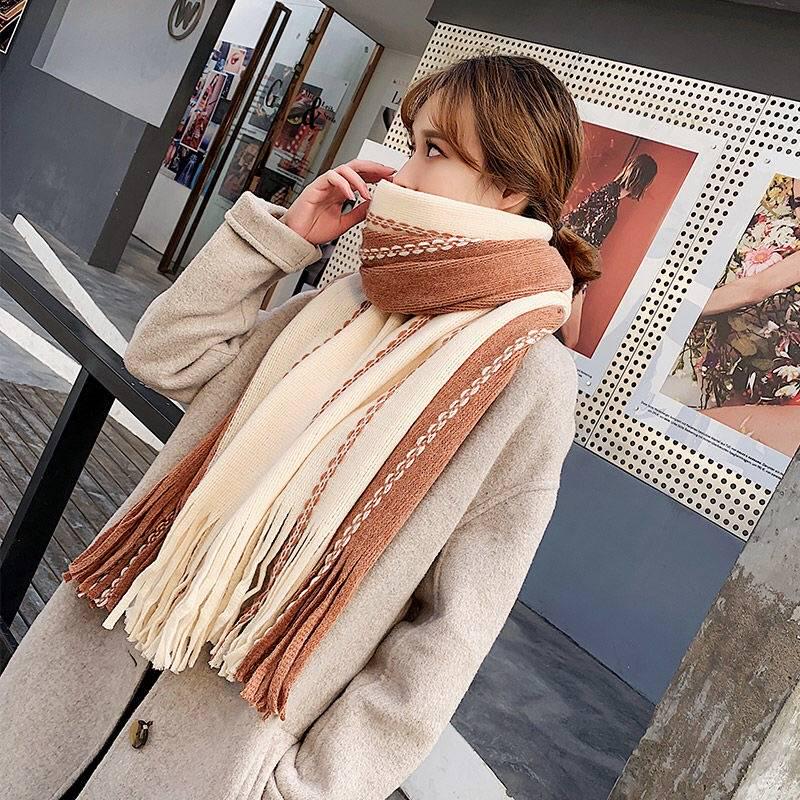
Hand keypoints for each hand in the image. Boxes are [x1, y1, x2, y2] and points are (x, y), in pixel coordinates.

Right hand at [281, 159, 396, 244]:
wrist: (297, 239)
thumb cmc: (314, 231)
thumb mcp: (344, 223)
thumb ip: (358, 213)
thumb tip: (374, 206)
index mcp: (341, 192)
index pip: (362, 176)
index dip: (377, 174)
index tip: (392, 178)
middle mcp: (334, 186)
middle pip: (356, 167)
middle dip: (374, 168)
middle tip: (389, 173)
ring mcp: (324, 185)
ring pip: (345, 169)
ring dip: (360, 179)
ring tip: (368, 192)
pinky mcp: (315, 188)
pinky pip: (331, 177)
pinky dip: (343, 184)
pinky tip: (352, 195)